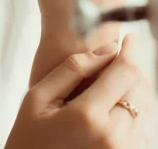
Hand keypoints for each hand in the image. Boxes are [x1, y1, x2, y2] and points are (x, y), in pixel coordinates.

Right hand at [6, 34, 150, 148]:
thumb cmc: (29, 136)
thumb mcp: (38, 97)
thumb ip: (72, 69)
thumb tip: (107, 49)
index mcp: (88, 116)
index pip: (126, 72)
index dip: (131, 50)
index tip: (129, 37)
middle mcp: (111, 136)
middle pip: (139, 88)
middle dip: (133, 66)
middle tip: (120, 54)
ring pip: (144, 108)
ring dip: (135, 88)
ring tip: (115, 78)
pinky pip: (141, 130)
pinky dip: (134, 111)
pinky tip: (115, 103)